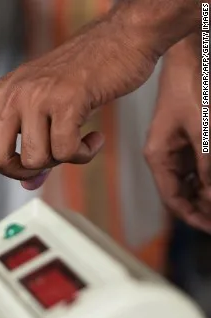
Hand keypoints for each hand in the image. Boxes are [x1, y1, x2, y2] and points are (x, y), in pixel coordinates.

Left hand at [0, 14, 159, 187]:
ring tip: (77, 140)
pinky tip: (92, 139)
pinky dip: (82, 155)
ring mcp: (37, 98)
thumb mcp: (51, 109)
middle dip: (17, 171)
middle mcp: (13, 96)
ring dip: (59, 161)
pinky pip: (64, 152)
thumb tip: (31, 183)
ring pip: (32, 159)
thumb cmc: (83, 74)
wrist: (119, 40)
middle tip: (40, 163)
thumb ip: (36, 144)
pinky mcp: (66, 101)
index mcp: (3, 94)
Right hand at [144, 35, 210, 232]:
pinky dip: (210, 174)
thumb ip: (207, 169)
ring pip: (196, 178)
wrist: (193, 54)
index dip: (195, 218)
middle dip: (205, 205)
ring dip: (209, 188)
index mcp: (157, 154)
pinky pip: (202, 163)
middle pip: (185, 192)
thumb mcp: (203, 132)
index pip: (174, 199)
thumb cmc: (190, 85)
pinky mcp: (192, 134)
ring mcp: (180, 144)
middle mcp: (166, 153)